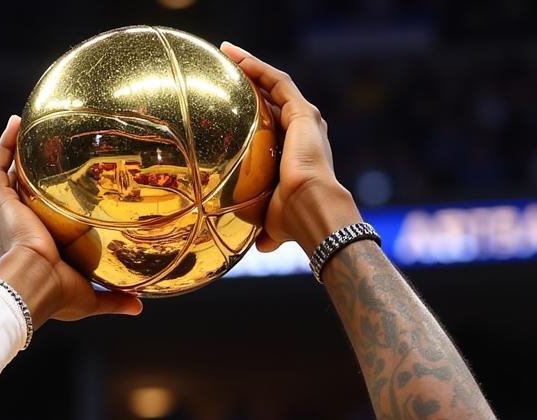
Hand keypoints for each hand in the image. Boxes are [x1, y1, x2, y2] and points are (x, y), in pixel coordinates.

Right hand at [0, 115, 142, 324]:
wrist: (34, 285)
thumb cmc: (57, 296)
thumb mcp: (90, 298)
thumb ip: (114, 300)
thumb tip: (139, 307)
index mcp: (28, 249)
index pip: (34, 221)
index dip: (42, 206)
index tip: (61, 194)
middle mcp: (11, 230)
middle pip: (18, 194)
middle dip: (27, 175)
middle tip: (46, 155)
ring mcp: (4, 214)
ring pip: (6, 176)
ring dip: (14, 152)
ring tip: (26, 128)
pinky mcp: (1, 203)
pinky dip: (4, 146)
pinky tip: (17, 124)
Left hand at [220, 43, 359, 254]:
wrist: (311, 210)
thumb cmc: (294, 221)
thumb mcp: (274, 223)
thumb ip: (267, 230)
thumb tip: (259, 248)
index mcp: (299, 153)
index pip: (274, 124)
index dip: (255, 112)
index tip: (233, 105)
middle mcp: (304, 132)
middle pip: (274, 98)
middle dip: (252, 82)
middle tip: (225, 70)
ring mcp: (305, 119)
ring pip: (275, 84)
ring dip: (251, 67)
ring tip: (227, 54)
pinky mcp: (302, 112)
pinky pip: (276, 81)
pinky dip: (256, 67)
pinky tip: (236, 58)